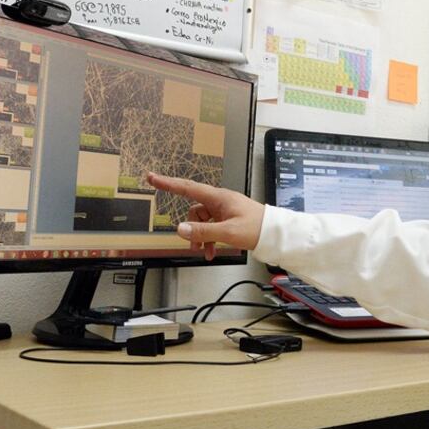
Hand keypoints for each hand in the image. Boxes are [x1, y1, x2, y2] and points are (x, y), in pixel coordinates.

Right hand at [146, 172, 264, 259]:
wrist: (275, 234)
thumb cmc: (257, 228)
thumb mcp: (227, 232)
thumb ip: (202, 231)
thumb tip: (181, 229)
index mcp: (219, 198)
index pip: (188, 188)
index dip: (168, 183)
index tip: (153, 178)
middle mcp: (220, 201)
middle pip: (194, 210)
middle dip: (192, 228)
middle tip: (193, 244)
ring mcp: (224, 210)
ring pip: (202, 221)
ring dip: (201, 236)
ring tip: (205, 251)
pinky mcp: (228, 219)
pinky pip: (212, 227)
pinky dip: (209, 239)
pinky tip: (211, 251)